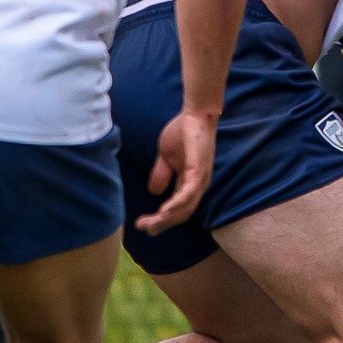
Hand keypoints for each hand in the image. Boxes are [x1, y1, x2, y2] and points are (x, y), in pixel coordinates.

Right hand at [139, 108, 219, 231]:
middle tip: (143, 228)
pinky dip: (177, 204)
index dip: (160, 220)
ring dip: (166, 218)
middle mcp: (197, 186)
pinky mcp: (198, 170)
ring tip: (149, 223)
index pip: (177, 210)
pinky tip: (164, 211)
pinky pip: (188, 192)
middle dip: (161, 224)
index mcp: (190, 184)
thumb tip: (154, 192)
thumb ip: (161, 174)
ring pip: (185, 208)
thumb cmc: (183, 133)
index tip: (142, 225)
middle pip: (181, 214)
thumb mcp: (166, 158)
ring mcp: (200, 179)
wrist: (194, 114)